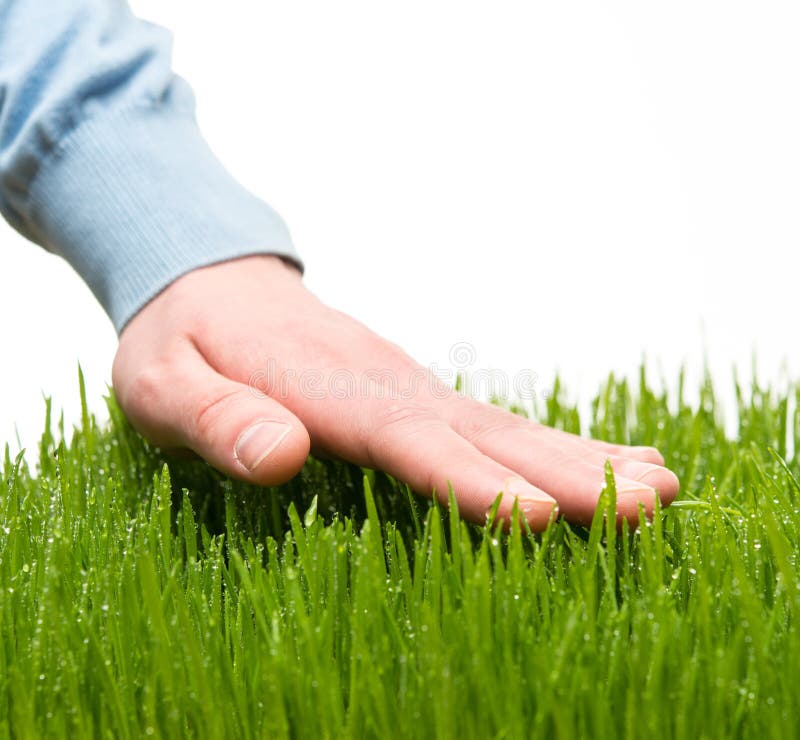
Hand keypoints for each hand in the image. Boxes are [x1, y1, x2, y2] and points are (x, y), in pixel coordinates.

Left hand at [112, 256, 678, 529]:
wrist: (209, 278)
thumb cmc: (181, 345)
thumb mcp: (164, 384)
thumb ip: (219, 418)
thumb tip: (281, 454)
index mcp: (318, 387)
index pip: (404, 440)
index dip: (468, 481)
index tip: (534, 515)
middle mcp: (380, 382)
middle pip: (479, 430)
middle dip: (561, 472)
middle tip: (649, 502)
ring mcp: (404, 383)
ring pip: (500, 423)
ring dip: (578, 456)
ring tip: (658, 485)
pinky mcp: (412, 392)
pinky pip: (487, 420)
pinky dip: (550, 443)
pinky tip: (603, 461)